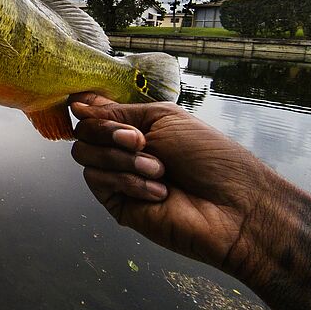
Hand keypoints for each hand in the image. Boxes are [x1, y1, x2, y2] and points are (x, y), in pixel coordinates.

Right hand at [69, 93, 310, 309]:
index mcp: (136, 127)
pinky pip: (98, 182)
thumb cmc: (210, 157)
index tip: (94, 108)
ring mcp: (118, 179)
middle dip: (110, 133)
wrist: (233, 205)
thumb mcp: (164, 119)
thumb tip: (77, 104)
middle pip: (83, 133)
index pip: (93, 113)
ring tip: (160, 169)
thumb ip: (118, 112)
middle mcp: (123, 151)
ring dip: (123, 158)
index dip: (91, 110)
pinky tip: (159, 191)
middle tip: (142, 142)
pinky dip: (128, 181)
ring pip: (85, 156)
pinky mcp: (117, 205)